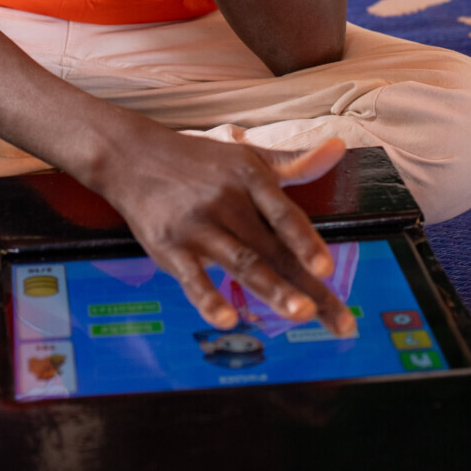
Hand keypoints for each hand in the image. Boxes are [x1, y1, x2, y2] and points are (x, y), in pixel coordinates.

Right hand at [96, 121, 354, 335]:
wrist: (131, 156)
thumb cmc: (199, 160)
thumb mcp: (247, 155)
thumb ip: (293, 162)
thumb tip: (339, 149)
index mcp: (250, 179)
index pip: (285, 215)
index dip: (306, 242)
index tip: (327, 269)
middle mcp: (226, 201)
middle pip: (272, 249)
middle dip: (307, 286)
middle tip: (339, 321)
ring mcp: (198, 226)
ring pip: (241, 262)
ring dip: (272, 290)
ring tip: (300, 314)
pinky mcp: (169, 247)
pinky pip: (192, 278)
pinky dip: (208, 299)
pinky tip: (227, 320)